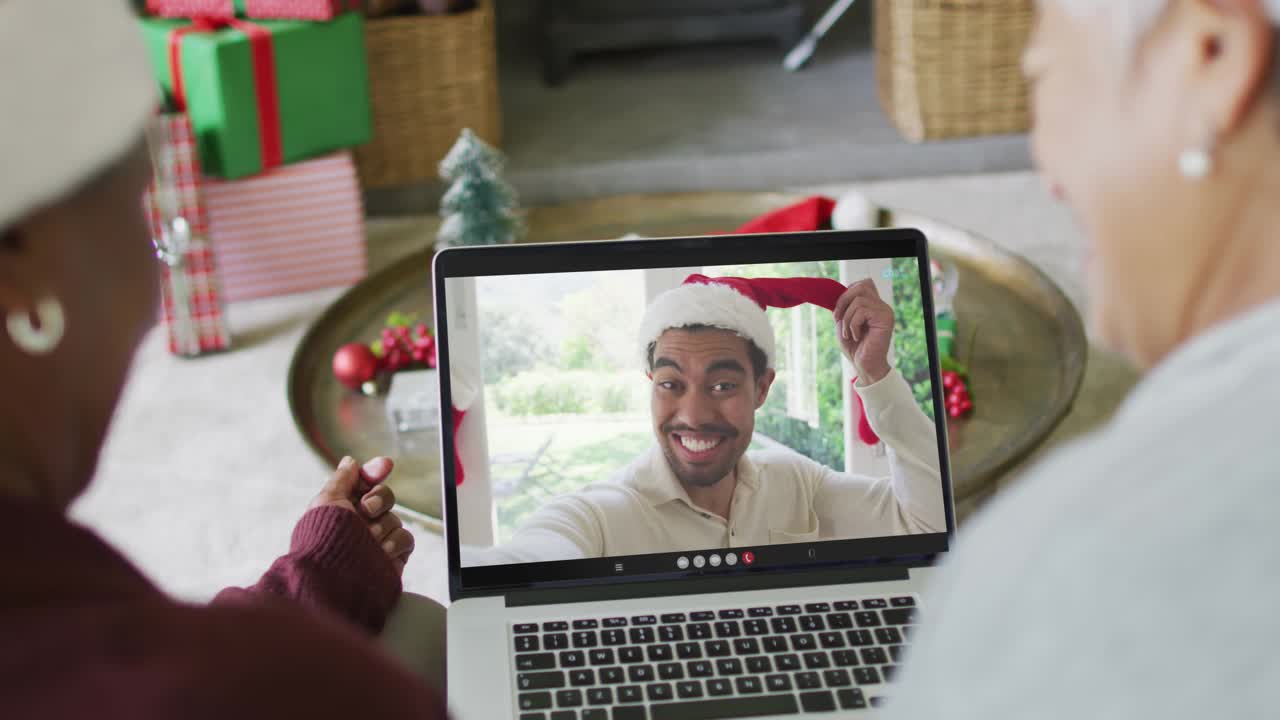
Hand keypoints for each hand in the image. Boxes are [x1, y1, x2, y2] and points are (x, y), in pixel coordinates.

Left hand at [310, 456, 415, 574]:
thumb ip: (343, 478)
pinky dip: (395, 543)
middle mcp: (361, 522)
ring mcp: (378, 539)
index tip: (384, 465)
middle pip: (385, 496)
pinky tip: (381, 551)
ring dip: (382, 526)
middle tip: (364, 511)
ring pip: (395, 518)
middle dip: (377, 499)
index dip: (375, 471)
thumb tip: (351, 461)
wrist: (334, 576)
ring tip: (367, 540)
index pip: (365, 482)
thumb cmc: (324, 537)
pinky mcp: (393, 556)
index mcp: (343, 507)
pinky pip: (406, 538)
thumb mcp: (327, 500)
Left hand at [833, 279, 894, 383]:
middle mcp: (881, 305)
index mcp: (873, 304)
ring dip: (847, 319)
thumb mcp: (843, 322)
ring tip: (848, 334)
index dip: (846, 294)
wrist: (864, 366)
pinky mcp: (885, 318)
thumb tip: (838, 294)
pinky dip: (853, 325)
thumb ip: (844, 307)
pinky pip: (862, 311)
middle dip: (843, 301)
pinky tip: (856, 337)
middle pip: (861, 286)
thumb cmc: (854, 347)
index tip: (837, 313)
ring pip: (858, 300)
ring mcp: (885, 311)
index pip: (862, 284)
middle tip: (838, 319)